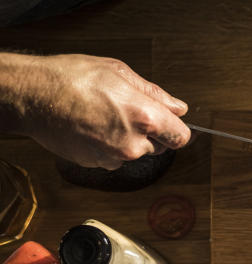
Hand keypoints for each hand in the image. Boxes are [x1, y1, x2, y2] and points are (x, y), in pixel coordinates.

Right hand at [7, 54, 189, 168]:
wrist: (32, 96)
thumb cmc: (70, 79)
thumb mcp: (118, 72)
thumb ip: (155, 94)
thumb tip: (178, 107)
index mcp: (144, 117)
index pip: (180, 137)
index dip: (176, 129)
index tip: (170, 124)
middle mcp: (133, 143)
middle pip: (159, 146)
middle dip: (149, 132)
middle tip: (126, 110)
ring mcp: (114, 157)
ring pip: (135, 152)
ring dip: (127, 139)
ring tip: (104, 116)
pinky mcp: (98, 164)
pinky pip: (114, 158)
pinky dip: (109, 146)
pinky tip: (93, 127)